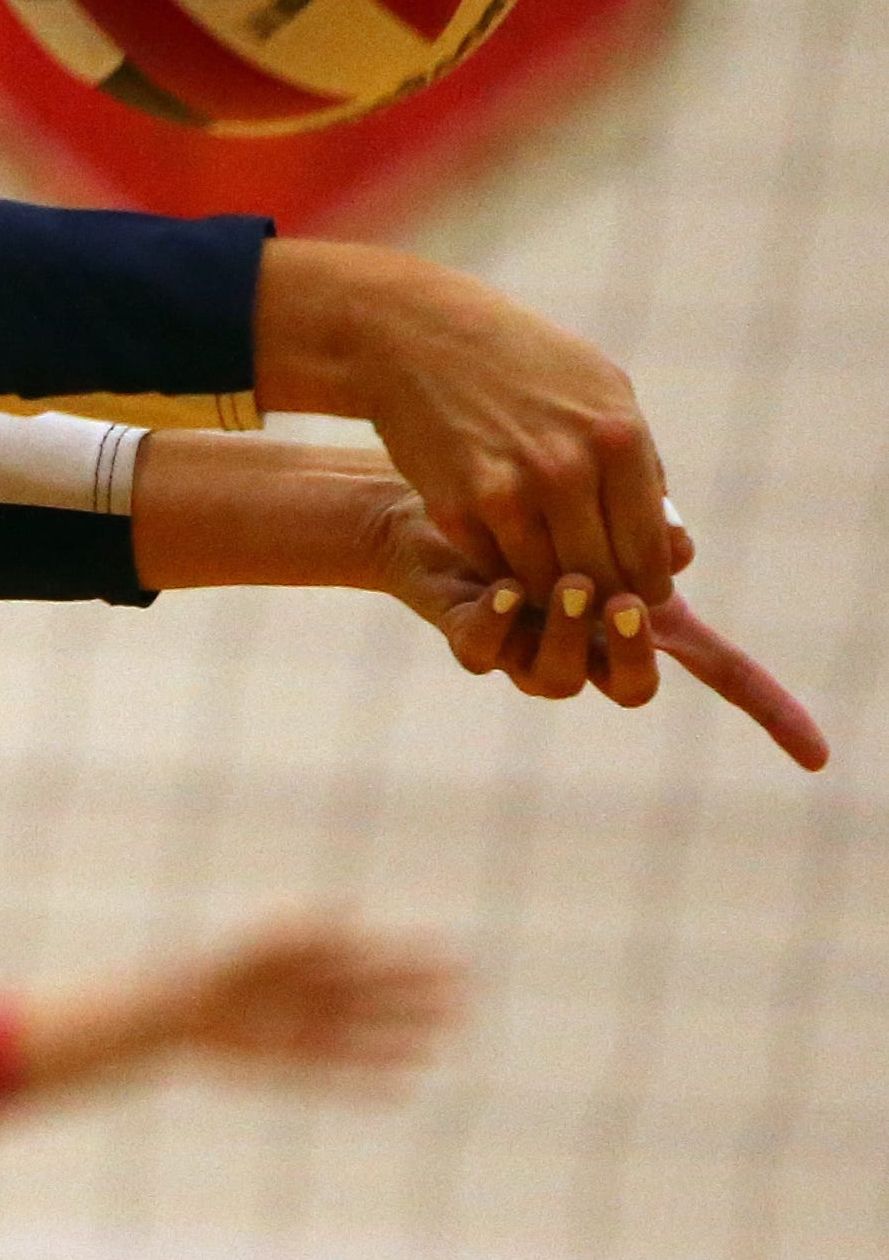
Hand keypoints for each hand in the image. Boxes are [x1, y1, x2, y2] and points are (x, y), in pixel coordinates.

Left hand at [172, 919, 462, 1077]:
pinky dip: (370, 1082)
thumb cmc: (214, 968)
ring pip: (367, 1037)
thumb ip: (303, 927)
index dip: (414, 955)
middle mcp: (316, 997)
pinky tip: (402, 1089)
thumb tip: (351, 908)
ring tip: (440, 1044)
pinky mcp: (292, 1066)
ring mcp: (308, 1032)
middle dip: (419, 997)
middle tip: (464, 1000)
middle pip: (379, 997)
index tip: (453, 953)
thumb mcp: (259, 943)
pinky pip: (341, 1077)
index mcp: (312, 961)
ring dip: (402, 1039)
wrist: (175, 1014)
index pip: (376, 957)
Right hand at [256, 245, 674, 607]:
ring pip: (548, 585)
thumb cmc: (520, 362)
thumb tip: (666, 537)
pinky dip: (506, 573)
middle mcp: (568, 471)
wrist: (419, 340)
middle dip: (604, 601)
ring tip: (556, 586)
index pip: (650, 551)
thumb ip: (638, 463)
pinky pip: (496, 569)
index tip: (638, 591)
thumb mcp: (601, 391)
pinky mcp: (456, 510)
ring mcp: (509, 494)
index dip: (649, 584)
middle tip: (598, 604)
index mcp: (617, 439)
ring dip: (553, 594)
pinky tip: (509, 555)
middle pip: (603, 579)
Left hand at [372, 491, 831, 768]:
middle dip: (635, 655)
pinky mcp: (470, 638)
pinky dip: (499, 622)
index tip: (815, 759)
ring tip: (567, 582)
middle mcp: (589, 649)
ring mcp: (525, 653)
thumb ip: (651, 528)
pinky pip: (484, 652)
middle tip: (627, 605)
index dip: (768, 712)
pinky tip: (506, 587)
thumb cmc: (545, 504)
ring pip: (555, 680)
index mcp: (644, 622)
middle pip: (634, 689)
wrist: (444, 501)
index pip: (722, 672)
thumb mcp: (613, 504)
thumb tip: (676, 549)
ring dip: (567, 635)